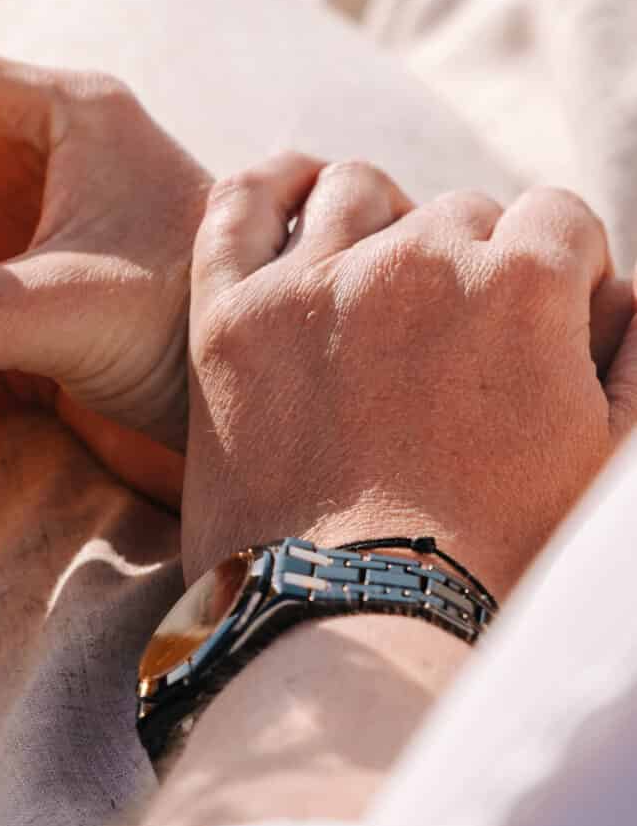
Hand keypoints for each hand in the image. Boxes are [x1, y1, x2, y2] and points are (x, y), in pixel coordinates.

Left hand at [184, 155, 636, 594]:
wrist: (364, 635)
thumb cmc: (504, 565)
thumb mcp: (606, 463)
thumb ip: (635, 357)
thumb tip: (630, 297)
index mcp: (520, 285)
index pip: (558, 217)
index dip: (563, 268)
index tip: (550, 317)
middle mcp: (417, 258)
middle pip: (461, 213)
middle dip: (474, 263)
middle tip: (462, 346)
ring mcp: (314, 279)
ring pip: (357, 192)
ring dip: (381, 225)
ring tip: (381, 288)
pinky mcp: (230, 312)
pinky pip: (240, 203)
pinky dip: (267, 189)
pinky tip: (291, 201)